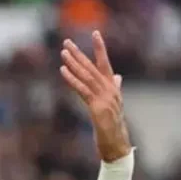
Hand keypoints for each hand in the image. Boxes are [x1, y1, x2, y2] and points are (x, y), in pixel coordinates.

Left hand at [60, 31, 131, 162]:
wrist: (117, 146)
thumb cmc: (112, 128)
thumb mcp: (113, 106)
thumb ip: (114, 89)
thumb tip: (118, 76)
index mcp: (113, 89)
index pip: (105, 64)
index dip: (100, 48)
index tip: (95, 33)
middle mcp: (110, 90)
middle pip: (93, 67)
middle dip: (79, 54)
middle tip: (66, 41)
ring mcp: (105, 98)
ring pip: (87, 76)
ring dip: (74, 63)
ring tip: (63, 52)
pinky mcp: (97, 108)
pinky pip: (82, 90)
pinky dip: (72, 79)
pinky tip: (63, 71)